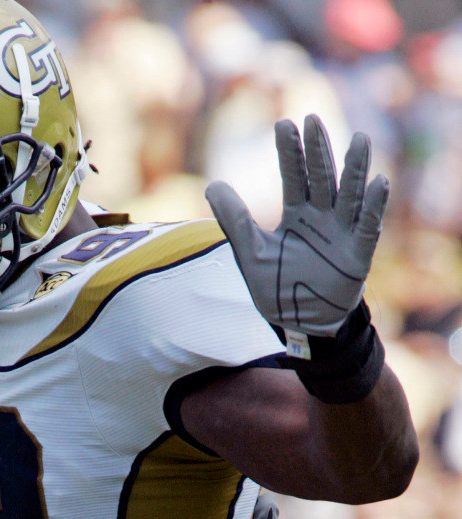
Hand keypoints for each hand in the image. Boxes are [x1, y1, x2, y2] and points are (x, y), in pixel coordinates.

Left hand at [205, 114, 388, 341]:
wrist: (300, 324)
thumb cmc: (278, 288)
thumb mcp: (251, 254)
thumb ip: (235, 221)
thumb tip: (212, 185)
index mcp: (297, 215)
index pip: (294, 177)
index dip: (290, 153)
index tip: (283, 124)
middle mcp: (322, 217)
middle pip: (321, 177)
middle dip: (317, 151)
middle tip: (312, 120)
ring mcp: (342, 233)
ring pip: (350, 194)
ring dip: (354, 169)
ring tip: (359, 139)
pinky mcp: (358, 254)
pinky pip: (368, 226)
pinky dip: (374, 206)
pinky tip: (379, 183)